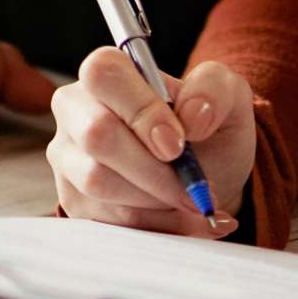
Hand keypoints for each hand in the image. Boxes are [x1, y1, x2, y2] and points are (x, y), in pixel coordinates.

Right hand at [45, 49, 254, 236]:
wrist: (205, 174)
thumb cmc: (207, 128)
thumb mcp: (229, 97)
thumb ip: (214, 89)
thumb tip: (192, 116)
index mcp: (107, 72)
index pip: (105, 75)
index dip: (142, 110)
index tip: (178, 146)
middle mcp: (76, 109)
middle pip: (96, 134)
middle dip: (152, 170)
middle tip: (193, 188)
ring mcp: (68, 156)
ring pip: (96, 182)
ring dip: (155, 201)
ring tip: (193, 202)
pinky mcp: (73, 200)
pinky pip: (106, 219)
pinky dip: (156, 226)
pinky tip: (186, 220)